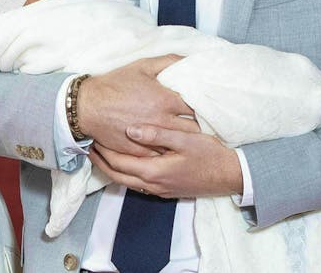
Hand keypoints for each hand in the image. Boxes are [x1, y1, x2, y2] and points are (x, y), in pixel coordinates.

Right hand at [78, 55, 195, 155]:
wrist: (88, 106)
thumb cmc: (115, 84)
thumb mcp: (142, 66)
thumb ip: (168, 61)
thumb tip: (189, 60)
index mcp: (165, 100)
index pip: (197, 107)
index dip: (206, 107)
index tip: (209, 107)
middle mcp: (161, 121)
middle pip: (193, 129)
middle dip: (201, 126)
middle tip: (206, 124)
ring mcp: (151, 139)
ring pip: (179, 145)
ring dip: (186, 141)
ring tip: (194, 138)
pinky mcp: (140, 151)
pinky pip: (162, 155)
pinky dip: (169, 152)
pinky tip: (173, 149)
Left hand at [88, 125, 242, 198]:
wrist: (231, 176)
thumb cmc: (210, 155)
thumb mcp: (185, 139)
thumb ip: (157, 134)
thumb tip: (130, 130)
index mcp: (154, 171)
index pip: (118, 163)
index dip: (103, 151)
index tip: (92, 137)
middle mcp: (153, 185)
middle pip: (117, 176)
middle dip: (101, 162)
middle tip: (89, 145)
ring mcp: (159, 190)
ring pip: (126, 182)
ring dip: (112, 168)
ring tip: (102, 152)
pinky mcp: (166, 190)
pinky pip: (138, 183)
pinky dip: (126, 172)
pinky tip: (127, 160)